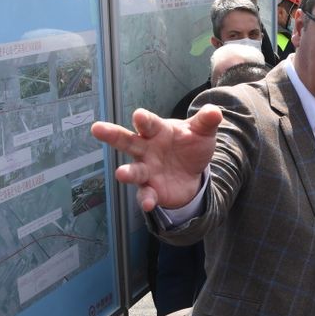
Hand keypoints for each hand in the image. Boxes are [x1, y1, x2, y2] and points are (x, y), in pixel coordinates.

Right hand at [91, 107, 221, 211]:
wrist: (193, 172)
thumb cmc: (190, 145)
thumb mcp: (202, 132)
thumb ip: (206, 122)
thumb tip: (216, 111)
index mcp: (157, 131)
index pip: (148, 123)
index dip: (143, 119)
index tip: (139, 116)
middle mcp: (146, 149)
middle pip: (127, 141)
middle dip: (112, 135)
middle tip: (98, 128)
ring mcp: (146, 170)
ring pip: (133, 170)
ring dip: (127, 173)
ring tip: (121, 175)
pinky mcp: (151, 190)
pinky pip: (145, 195)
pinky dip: (146, 200)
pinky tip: (149, 204)